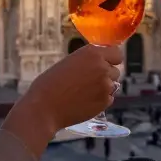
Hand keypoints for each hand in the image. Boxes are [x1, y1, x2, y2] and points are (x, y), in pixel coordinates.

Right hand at [3, 44, 122, 154]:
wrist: (44, 107)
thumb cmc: (50, 83)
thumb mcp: (69, 62)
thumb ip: (87, 61)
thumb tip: (100, 62)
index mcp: (92, 53)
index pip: (116, 54)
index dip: (110, 60)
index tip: (104, 64)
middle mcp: (102, 67)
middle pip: (115, 70)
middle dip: (106, 75)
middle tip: (89, 81)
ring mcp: (105, 86)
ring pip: (113, 85)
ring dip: (103, 88)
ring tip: (84, 93)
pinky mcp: (104, 102)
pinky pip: (109, 98)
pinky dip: (100, 100)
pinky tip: (85, 102)